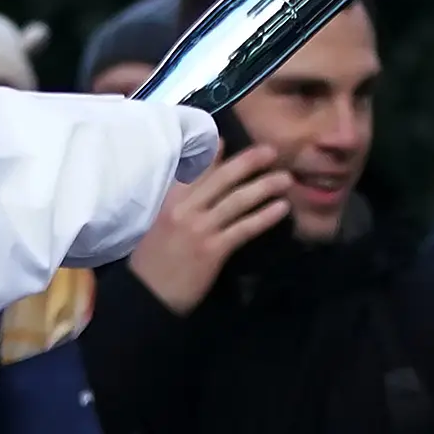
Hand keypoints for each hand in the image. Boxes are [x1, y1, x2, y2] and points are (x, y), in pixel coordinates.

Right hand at [127, 145, 289, 315]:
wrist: (147, 296)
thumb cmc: (154, 262)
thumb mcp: (162, 225)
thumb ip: (181, 204)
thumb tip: (200, 187)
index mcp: (170, 203)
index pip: (192, 172)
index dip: (210, 154)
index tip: (226, 137)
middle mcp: (184, 211)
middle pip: (221, 179)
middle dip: (248, 162)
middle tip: (272, 150)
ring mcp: (199, 229)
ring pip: (237, 201)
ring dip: (264, 187)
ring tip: (286, 179)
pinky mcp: (213, 250)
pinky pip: (244, 229)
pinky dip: (264, 217)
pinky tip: (281, 209)